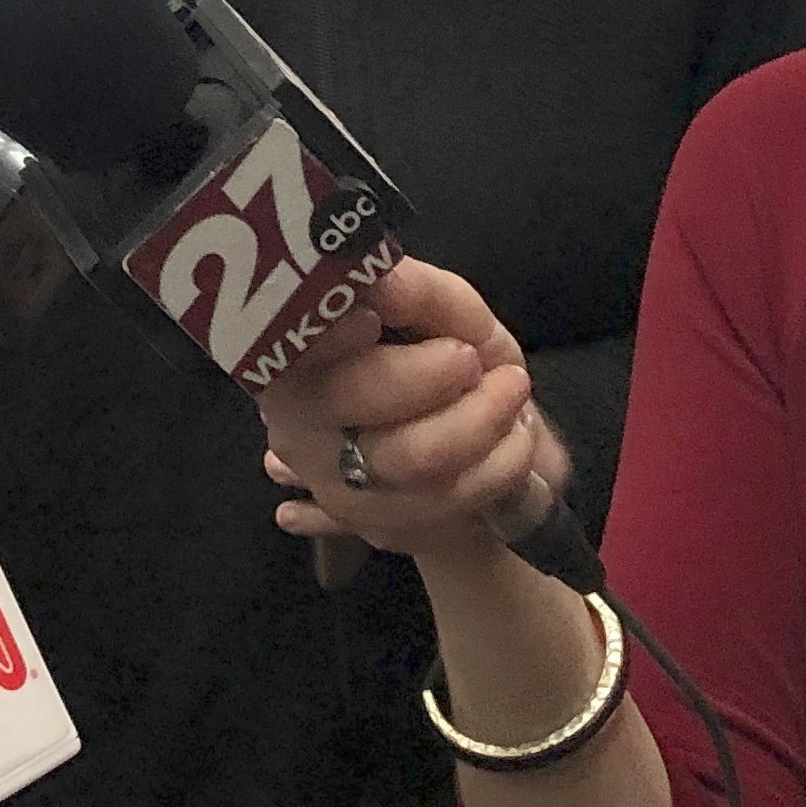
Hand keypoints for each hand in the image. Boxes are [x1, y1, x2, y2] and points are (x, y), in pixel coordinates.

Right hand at [254, 257, 557, 571]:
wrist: (464, 443)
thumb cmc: (438, 356)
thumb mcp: (440, 310)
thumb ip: (418, 292)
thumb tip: (389, 282)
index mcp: (292, 350)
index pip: (295, 342)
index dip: (329, 334)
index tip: (373, 320)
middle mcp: (293, 419)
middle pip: (359, 397)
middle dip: (433, 372)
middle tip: (475, 355)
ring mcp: (330, 481)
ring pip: (414, 456)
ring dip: (483, 418)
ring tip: (511, 392)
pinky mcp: (375, 523)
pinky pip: (449, 499)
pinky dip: (500, 464)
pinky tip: (513, 438)